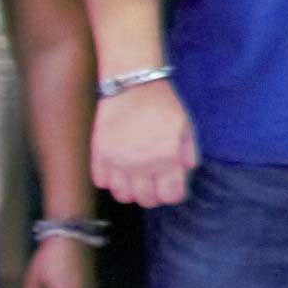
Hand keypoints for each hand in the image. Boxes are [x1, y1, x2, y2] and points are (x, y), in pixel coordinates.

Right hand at [93, 84, 196, 207]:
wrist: (132, 87)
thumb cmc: (163, 105)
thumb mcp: (185, 127)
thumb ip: (188, 152)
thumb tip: (185, 171)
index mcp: (167, 158)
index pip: (171, 195)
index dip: (173, 194)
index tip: (172, 188)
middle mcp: (141, 165)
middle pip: (146, 200)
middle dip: (153, 195)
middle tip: (154, 184)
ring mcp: (117, 162)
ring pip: (122, 196)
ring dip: (130, 190)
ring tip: (135, 178)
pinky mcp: (99, 155)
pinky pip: (101, 182)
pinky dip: (110, 180)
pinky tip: (117, 169)